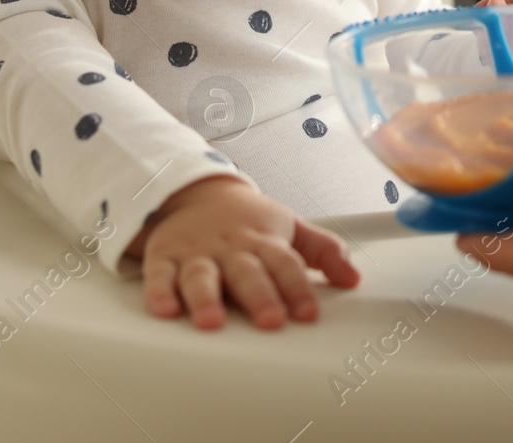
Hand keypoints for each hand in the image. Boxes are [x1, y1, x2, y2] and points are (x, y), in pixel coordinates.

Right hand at [127, 175, 359, 329]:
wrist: (195, 190)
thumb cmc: (246, 218)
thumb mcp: (289, 227)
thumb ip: (323, 251)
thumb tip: (352, 277)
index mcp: (263, 241)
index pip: (286, 264)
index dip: (298, 289)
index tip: (308, 313)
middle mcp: (231, 248)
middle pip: (246, 272)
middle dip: (259, 296)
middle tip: (270, 321)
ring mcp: (197, 253)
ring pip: (201, 276)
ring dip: (206, 299)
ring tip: (212, 322)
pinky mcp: (166, 258)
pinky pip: (160, 275)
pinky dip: (160, 292)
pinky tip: (166, 309)